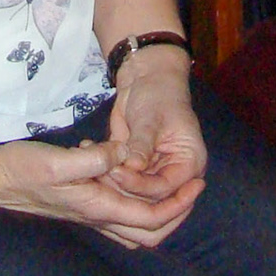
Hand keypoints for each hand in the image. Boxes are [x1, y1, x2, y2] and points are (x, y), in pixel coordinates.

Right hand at [0, 135, 202, 249]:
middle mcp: (97, 216)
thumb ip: (94, 158)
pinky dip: (133, 200)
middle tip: (191, 189)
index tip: (197, 184)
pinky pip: (118, 212)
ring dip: (157, 210)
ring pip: (134, 227)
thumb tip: (125, 154)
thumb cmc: (23, 169)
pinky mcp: (81, 204)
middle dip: (175, 214)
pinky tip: (125, 172)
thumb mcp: (59, 159)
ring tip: (170, 184)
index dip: (179, 204)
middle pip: (149, 233)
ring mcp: (88, 213)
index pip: (152, 218)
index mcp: (98, 207)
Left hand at [101, 49, 206, 244]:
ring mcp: (152, 172)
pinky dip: (103, 168)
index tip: (118, 172)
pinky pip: (119, 176)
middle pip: (149, 197)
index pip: (165, 188)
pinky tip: (86, 150)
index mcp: (189, 165)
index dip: (141, 185)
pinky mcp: (134, 167)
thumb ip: (142, 145)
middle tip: (100, 173)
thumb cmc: (159, 95)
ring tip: (90, 162)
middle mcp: (173, 174)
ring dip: (110, 180)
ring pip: (131, 190)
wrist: (146, 78)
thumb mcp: (151, 119)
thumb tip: (131, 168)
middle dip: (124, 187)